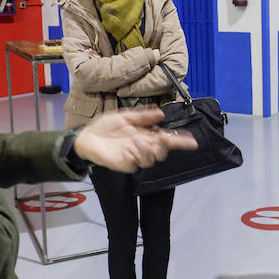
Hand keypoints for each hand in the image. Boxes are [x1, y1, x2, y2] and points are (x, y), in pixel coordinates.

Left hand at [75, 108, 197, 171]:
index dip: (179, 140)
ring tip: (141, 139)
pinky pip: (138, 162)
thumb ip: (143, 116)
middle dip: (169, 145)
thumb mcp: (125, 117)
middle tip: (166, 138)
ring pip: (152, 159)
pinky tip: (133, 145)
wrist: (86, 137)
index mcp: (145, 136)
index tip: (191, 140)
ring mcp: (135, 157)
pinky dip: (138, 153)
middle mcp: (143, 147)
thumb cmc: (104, 127)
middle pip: (164, 151)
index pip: (166, 139)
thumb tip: (161, 114)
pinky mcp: (126, 164)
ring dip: (150, 149)